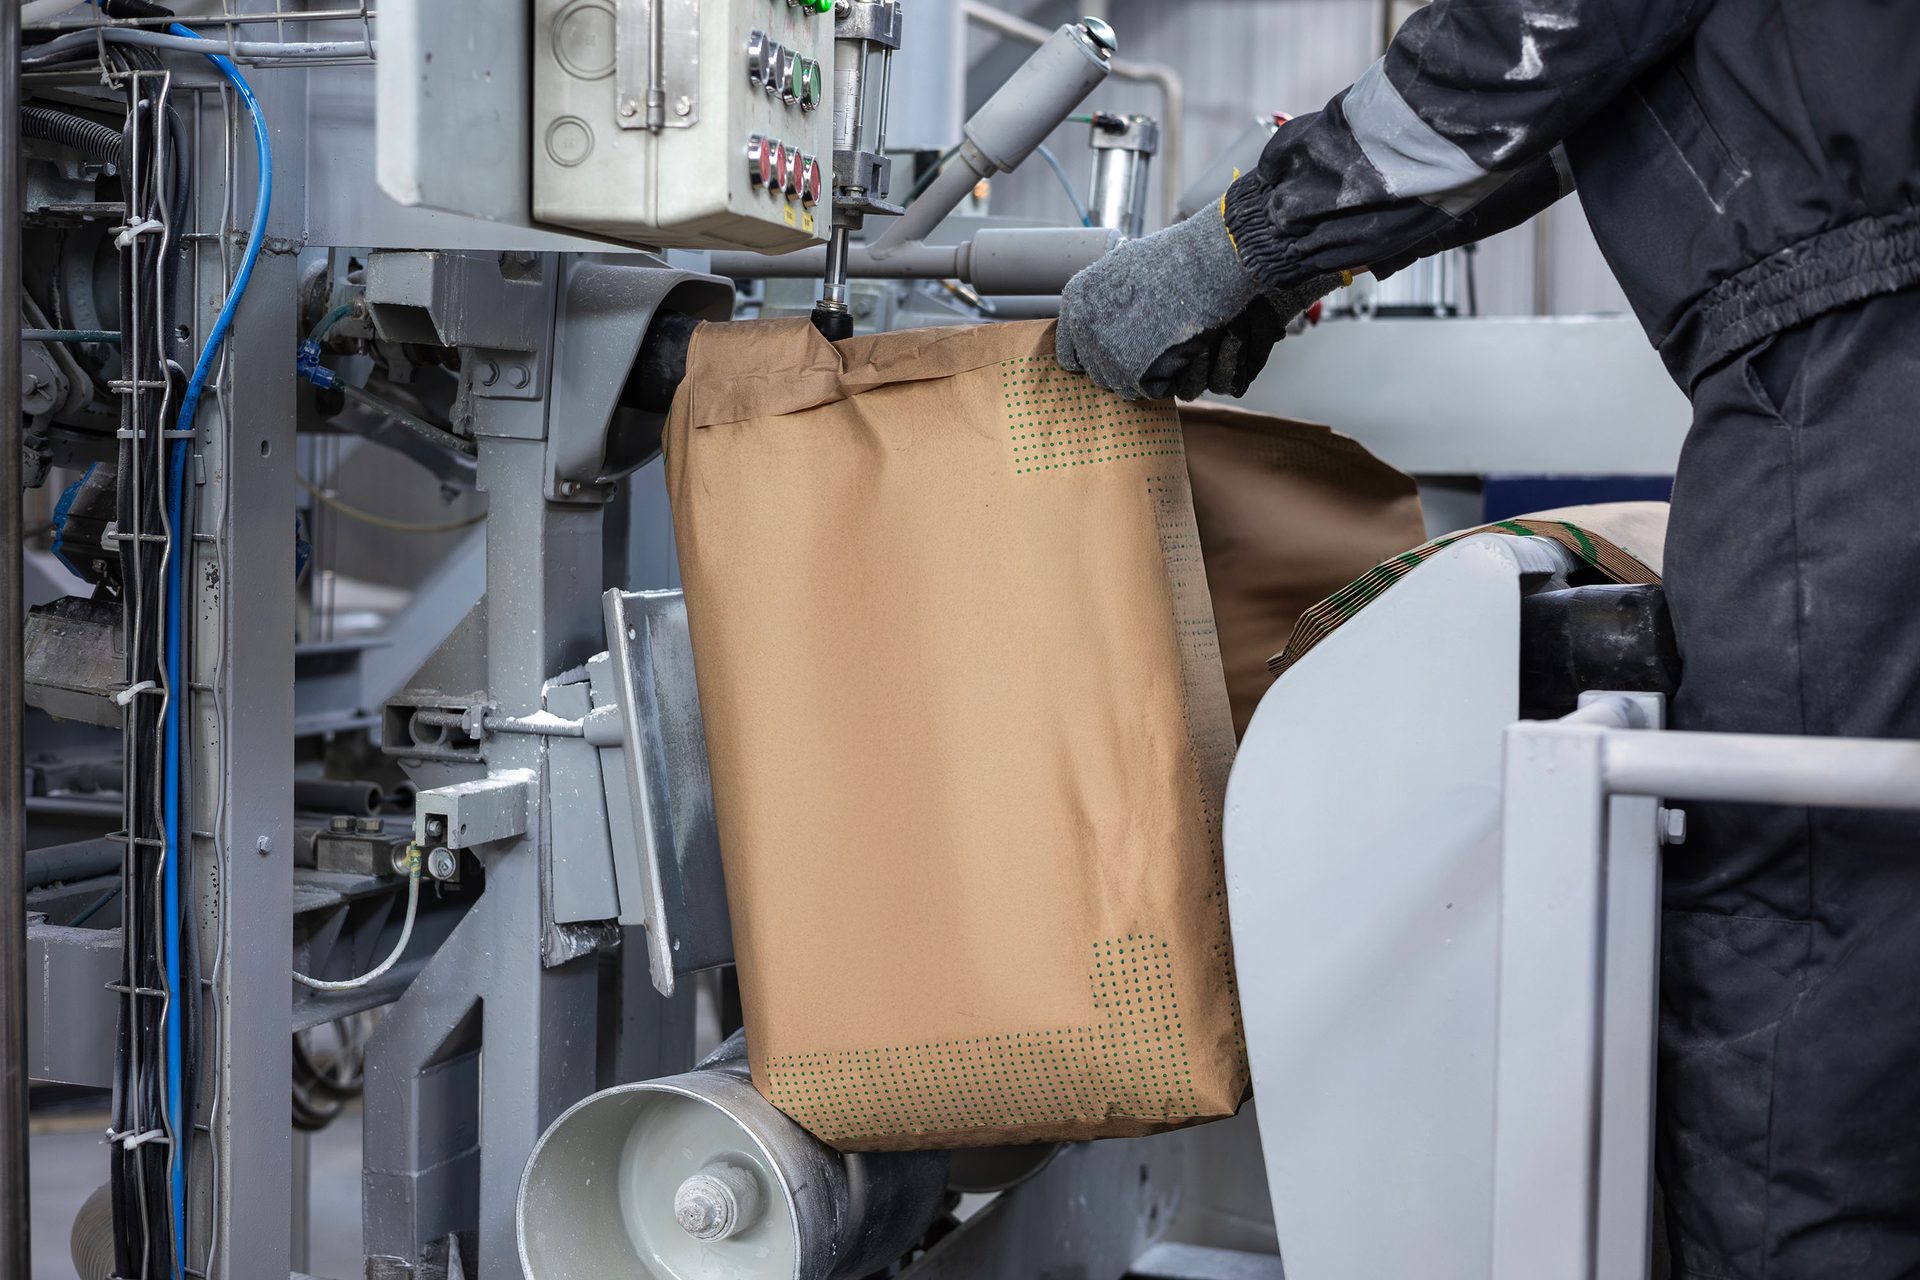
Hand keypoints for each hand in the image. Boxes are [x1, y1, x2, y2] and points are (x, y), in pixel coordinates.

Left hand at [1056, 200, 1338, 400]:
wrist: (1206, 262)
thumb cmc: (1175, 258)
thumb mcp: (1122, 266)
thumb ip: (1103, 298)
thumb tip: (1097, 318)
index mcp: (1076, 301)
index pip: (1070, 353)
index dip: (1094, 355)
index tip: (1115, 353)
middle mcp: (1083, 328)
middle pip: (1096, 373)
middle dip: (1119, 367)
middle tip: (1148, 352)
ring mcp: (1105, 352)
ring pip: (1119, 386)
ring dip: (1141, 376)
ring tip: (1164, 352)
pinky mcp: (1132, 372)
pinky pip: (1144, 391)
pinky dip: (1162, 381)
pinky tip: (1176, 356)